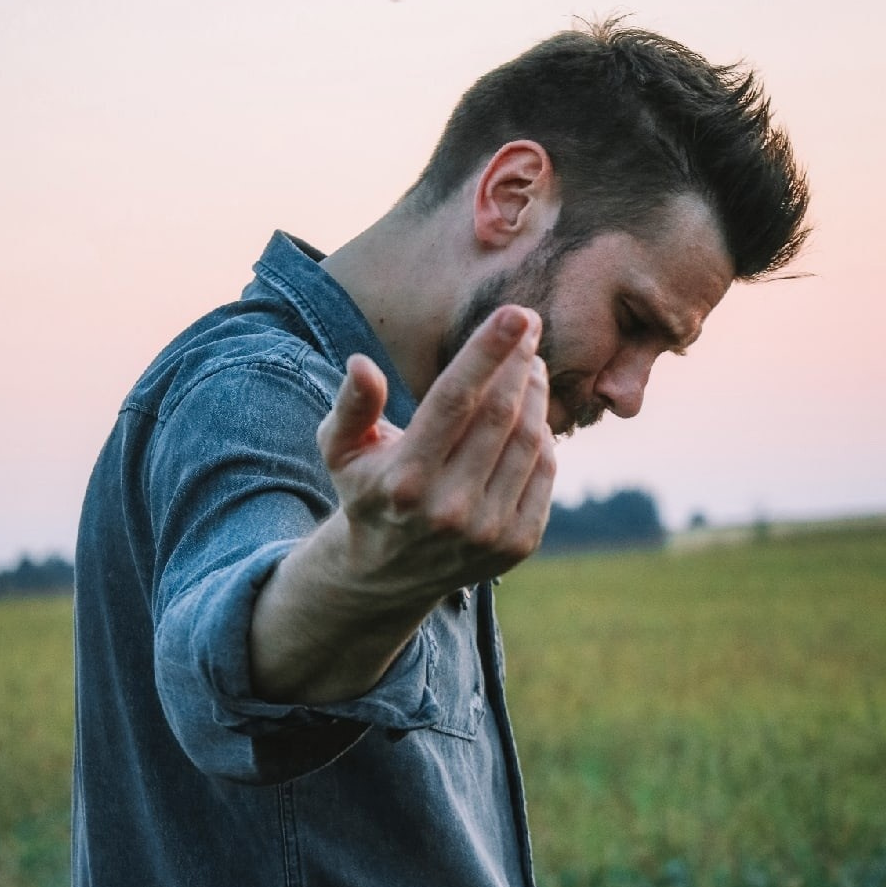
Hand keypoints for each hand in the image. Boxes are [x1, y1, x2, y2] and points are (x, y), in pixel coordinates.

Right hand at [316, 304, 555, 605]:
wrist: (388, 573)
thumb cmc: (368, 490)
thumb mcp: (341, 450)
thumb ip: (351, 406)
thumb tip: (361, 364)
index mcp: (405, 480)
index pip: (455, 401)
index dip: (488, 352)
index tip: (516, 312)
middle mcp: (449, 509)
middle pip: (499, 415)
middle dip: (518, 361)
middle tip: (527, 326)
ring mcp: (488, 531)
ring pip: (530, 440)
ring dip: (536, 392)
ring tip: (531, 364)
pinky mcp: (517, 544)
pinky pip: (544, 471)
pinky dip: (544, 435)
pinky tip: (531, 412)